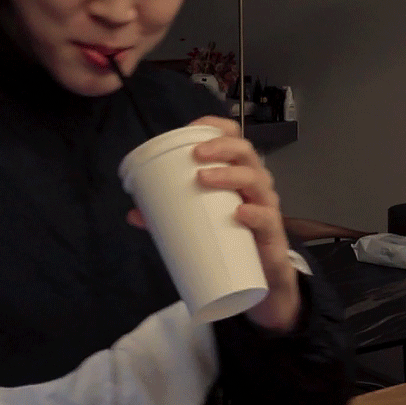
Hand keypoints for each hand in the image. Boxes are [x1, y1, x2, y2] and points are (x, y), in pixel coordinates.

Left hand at [127, 116, 300, 331]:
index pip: (235, 139)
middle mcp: (256, 184)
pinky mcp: (271, 233)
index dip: (217, 128)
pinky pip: (267, 218)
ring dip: (230, 175)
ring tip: (203, 178)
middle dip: (221, 147)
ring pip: (256, 179)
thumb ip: (171, 216)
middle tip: (195, 155)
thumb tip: (134, 214)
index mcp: (239, 174)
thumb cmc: (234, 237)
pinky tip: (240, 212)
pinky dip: (254, 213)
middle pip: (245, 152)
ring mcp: (266, 206)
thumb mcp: (204, 221)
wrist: (262, 277)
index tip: (194, 128)